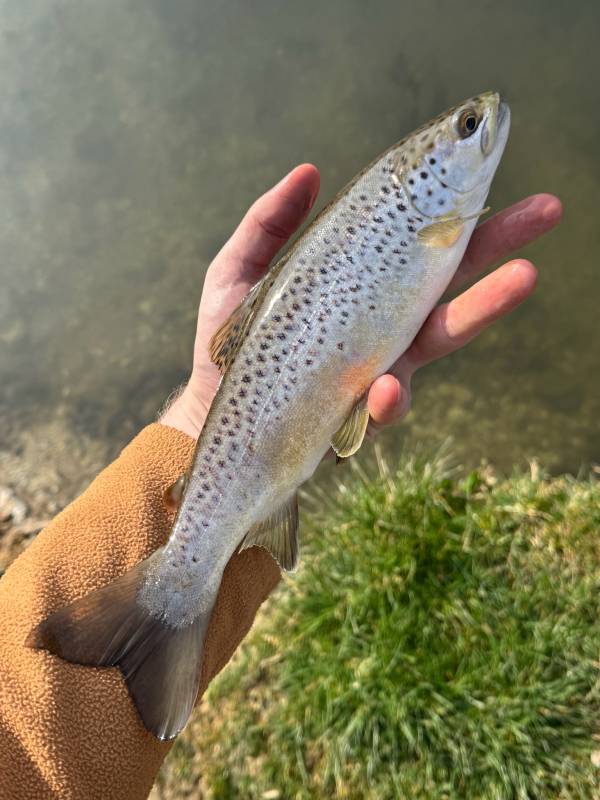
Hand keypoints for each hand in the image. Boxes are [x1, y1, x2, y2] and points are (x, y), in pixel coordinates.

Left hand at [160, 164, 561, 439]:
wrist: (215, 413)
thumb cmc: (229, 345)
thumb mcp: (237, 273)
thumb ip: (268, 224)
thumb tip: (310, 170)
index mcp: (358, 283)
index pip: (412, 241)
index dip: (448, 209)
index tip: (481, 169)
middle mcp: (380, 320)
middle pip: (447, 278)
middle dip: (497, 244)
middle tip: (545, 209)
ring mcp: (380, 365)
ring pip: (442, 334)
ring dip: (484, 307)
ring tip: (525, 276)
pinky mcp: (364, 411)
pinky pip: (388, 404)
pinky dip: (392, 397)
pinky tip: (387, 387)